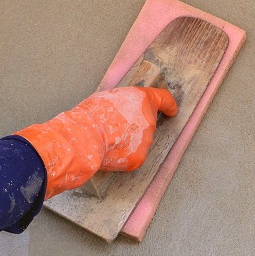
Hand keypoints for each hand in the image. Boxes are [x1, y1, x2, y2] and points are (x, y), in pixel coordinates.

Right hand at [15, 86, 177, 198]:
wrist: (83, 138)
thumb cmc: (89, 115)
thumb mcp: (108, 97)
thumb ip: (124, 104)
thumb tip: (125, 111)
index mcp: (142, 100)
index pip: (163, 100)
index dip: (168, 105)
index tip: (171, 110)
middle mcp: (148, 120)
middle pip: (148, 124)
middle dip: (135, 126)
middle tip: (114, 128)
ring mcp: (145, 141)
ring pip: (140, 142)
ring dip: (128, 141)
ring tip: (107, 140)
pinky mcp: (138, 158)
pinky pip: (132, 156)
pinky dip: (122, 156)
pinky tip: (109, 152)